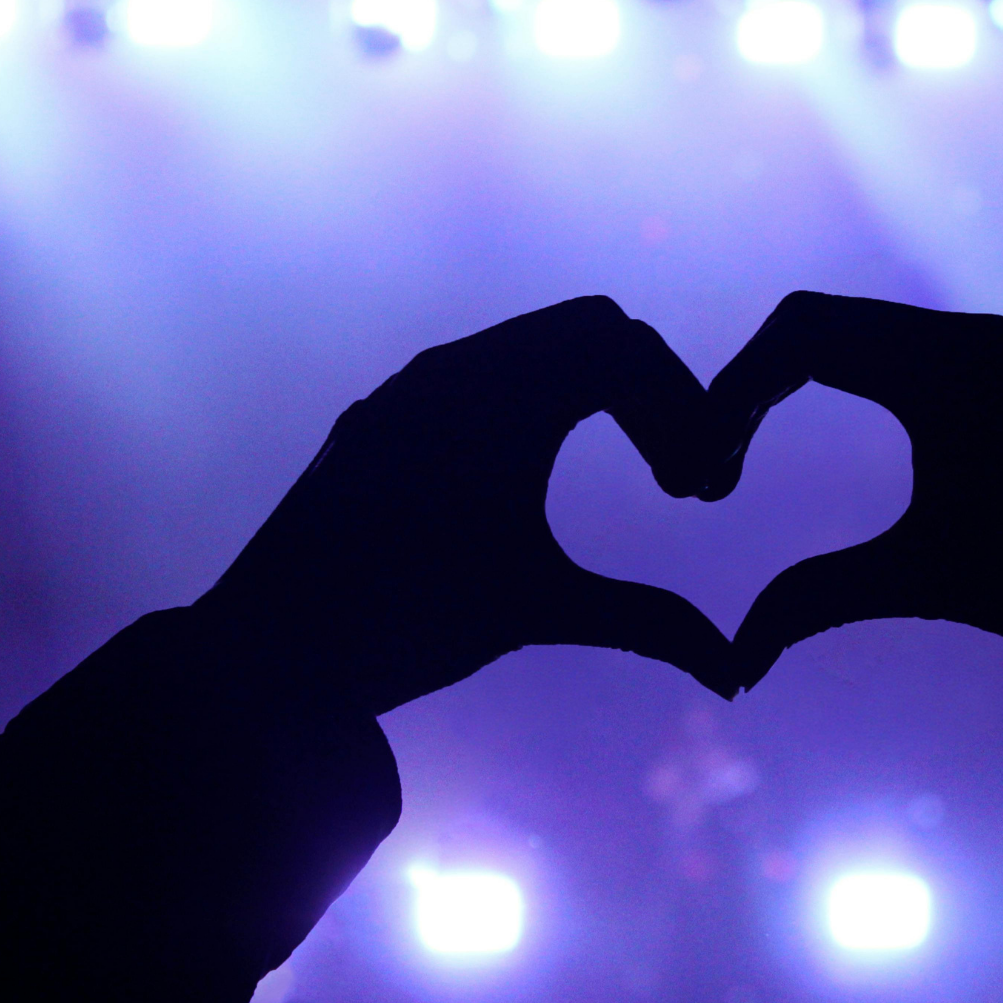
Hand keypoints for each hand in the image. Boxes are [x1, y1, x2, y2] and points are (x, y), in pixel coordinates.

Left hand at [197, 297, 736, 710]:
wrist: (266, 651)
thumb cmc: (406, 622)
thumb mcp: (539, 611)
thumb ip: (647, 622)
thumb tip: (737, 673)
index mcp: (502, 393)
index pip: (626, 348)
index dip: (685, 408)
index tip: (702, 493)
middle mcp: (454, 368)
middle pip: (592, 329)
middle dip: (652, 391)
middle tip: (679, 475)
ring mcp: (410, 389)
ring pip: (532, 348)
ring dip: (594, 392)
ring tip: (626, 471)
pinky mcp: (379, 419)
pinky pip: (478, 374)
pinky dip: (534, 402)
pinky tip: (537, 478)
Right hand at [703, 292, 1002, 704]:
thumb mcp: (926, 582)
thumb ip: (817, 601)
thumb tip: (733, 663)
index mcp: (946, 363)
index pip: (800, 335)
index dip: (729, 394)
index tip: (702, 475)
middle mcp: (965, 338)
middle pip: (814, 325)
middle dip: (745, 389)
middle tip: (708, 471)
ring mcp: (987, 352)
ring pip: (850, 337)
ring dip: (786, 384)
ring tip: (739, 457)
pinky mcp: (1001, 377)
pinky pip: (890, 354)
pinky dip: (833, 385)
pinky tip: (808, 440)